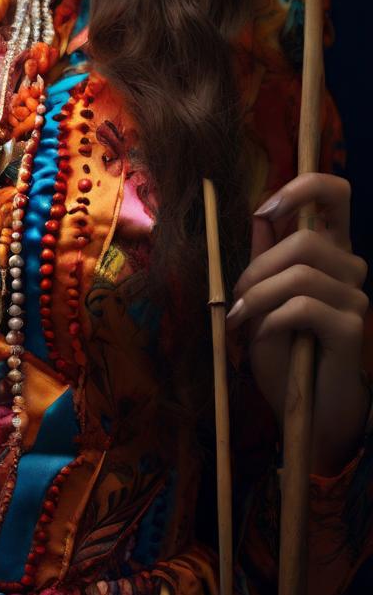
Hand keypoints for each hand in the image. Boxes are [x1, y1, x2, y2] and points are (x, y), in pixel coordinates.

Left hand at [227, 172, 369, 476]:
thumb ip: (265, 255)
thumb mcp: (264, 295)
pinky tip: (262, 336)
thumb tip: (260, 213)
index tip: (266, 209)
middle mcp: (350, 267)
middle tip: (239, 300)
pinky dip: (271, 320)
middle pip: (305, 241)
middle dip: (258, 269)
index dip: (304, 186)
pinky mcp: (351, 327)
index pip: (336, 193)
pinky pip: (302, 307)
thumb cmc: (284, 349)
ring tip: (246, 320)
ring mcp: (355, 297)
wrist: (304, 407)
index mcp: (330, 250)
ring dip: (260, 298)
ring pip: (299, 275)